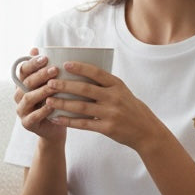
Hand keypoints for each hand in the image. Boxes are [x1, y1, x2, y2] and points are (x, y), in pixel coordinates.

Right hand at [13, 48, 66, 140]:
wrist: (55, 127)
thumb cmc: (55, 101)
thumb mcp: (52, 83)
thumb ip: (46, 68)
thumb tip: (35, 48)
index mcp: (23, 83)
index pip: (23, 70)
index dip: (32, 63)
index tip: (45, 58)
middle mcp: (19, 95)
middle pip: (27, 82)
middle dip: (41, 75)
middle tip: (55, 70)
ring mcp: (21, 109)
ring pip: (29, 98)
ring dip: (42, 91)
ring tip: (55, 87)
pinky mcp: (27, 123)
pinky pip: (33, 116)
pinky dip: (43, 110)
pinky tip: (53, 105)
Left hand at [43, 61, 162, 150]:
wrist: (145, 130)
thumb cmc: (129, 108)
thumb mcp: (122, 91)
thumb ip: (104, 84)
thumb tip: (80, 73)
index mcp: (117, 85)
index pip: (97, 73)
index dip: (81, 67)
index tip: (65, 64)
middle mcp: (114, 97)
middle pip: (85, 89)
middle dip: (65, 85)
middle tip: (50, 83)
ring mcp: (111, 113)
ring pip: (82, 107)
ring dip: (63, 103)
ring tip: (48, 100)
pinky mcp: (107, 128)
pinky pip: (84, 124)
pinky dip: (69, 121)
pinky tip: (57, 118)